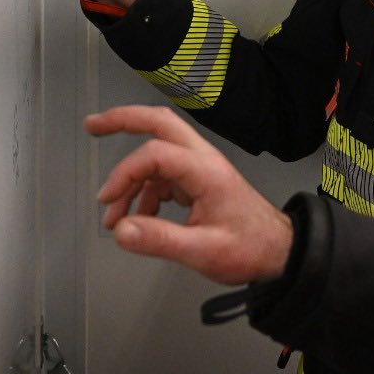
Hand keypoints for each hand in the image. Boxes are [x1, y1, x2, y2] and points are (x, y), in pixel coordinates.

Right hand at [86, 104, 293, 284]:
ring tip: (113, 213)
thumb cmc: (250, 249)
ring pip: (157, 154)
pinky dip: (144, 191)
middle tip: (92, 126)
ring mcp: (201, 168)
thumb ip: (159, 240)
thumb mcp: (202, 251)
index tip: (108, 200)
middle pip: (159, 123)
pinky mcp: (200, 181)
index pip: (154, 154)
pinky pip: (164, 175)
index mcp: (205, 171)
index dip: (124, 173)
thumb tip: (121, 231)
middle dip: (123, 120)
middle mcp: (203, 160)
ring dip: (131, 177)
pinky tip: (138, 219)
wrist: (280, 252)